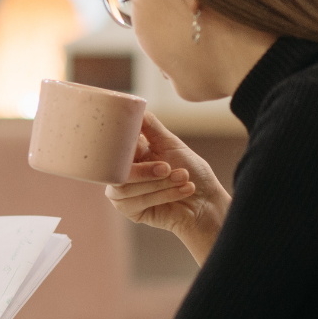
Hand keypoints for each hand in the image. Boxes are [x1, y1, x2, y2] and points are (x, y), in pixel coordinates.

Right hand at [105, 113, 230, 263]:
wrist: (206, 200)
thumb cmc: (190, 170)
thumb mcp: (170, 143)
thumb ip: (150, 126)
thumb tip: (136, 107)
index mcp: (127, 155)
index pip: (111, 149)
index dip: (120, 147)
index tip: (141, 144)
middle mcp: (120, 174)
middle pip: (116, 171)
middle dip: (146, 171)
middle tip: (168, 167)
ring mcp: (123, 194)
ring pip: (126, 188)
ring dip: (160, 183)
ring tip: (183, 178)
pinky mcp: (130, 212)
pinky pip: (137, 203)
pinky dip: (164, 195)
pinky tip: (184, 190)